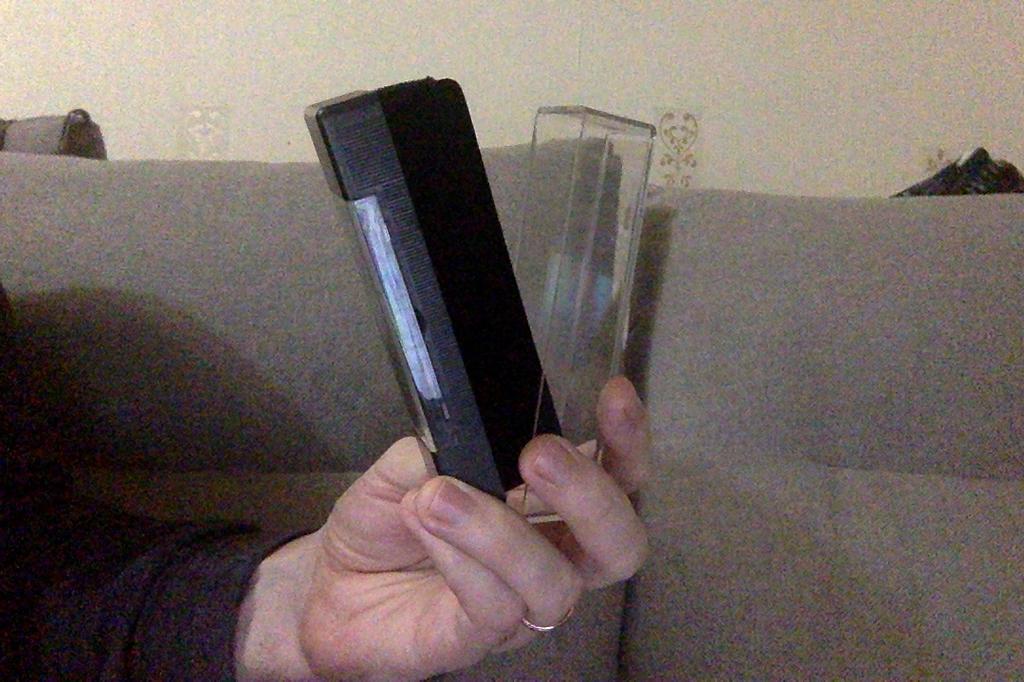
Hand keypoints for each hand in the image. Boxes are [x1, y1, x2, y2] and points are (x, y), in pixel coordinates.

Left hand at [235, 376, 649, 680]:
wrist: (329, 583)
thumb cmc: (386, 521)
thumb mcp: (412, 461)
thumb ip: (448, 442)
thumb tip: (473, 429)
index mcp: (551, 506)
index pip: (618, 478)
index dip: (628, 442)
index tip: (615, 395)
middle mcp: (551, 558)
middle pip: (620, 546)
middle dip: (591, 496)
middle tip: (539, 455)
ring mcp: (519, 606)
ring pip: (556, 584)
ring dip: (500, 530)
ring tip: (440, 493)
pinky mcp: (474, 640)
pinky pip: (493, 609)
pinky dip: (463, 558)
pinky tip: (428, 520)